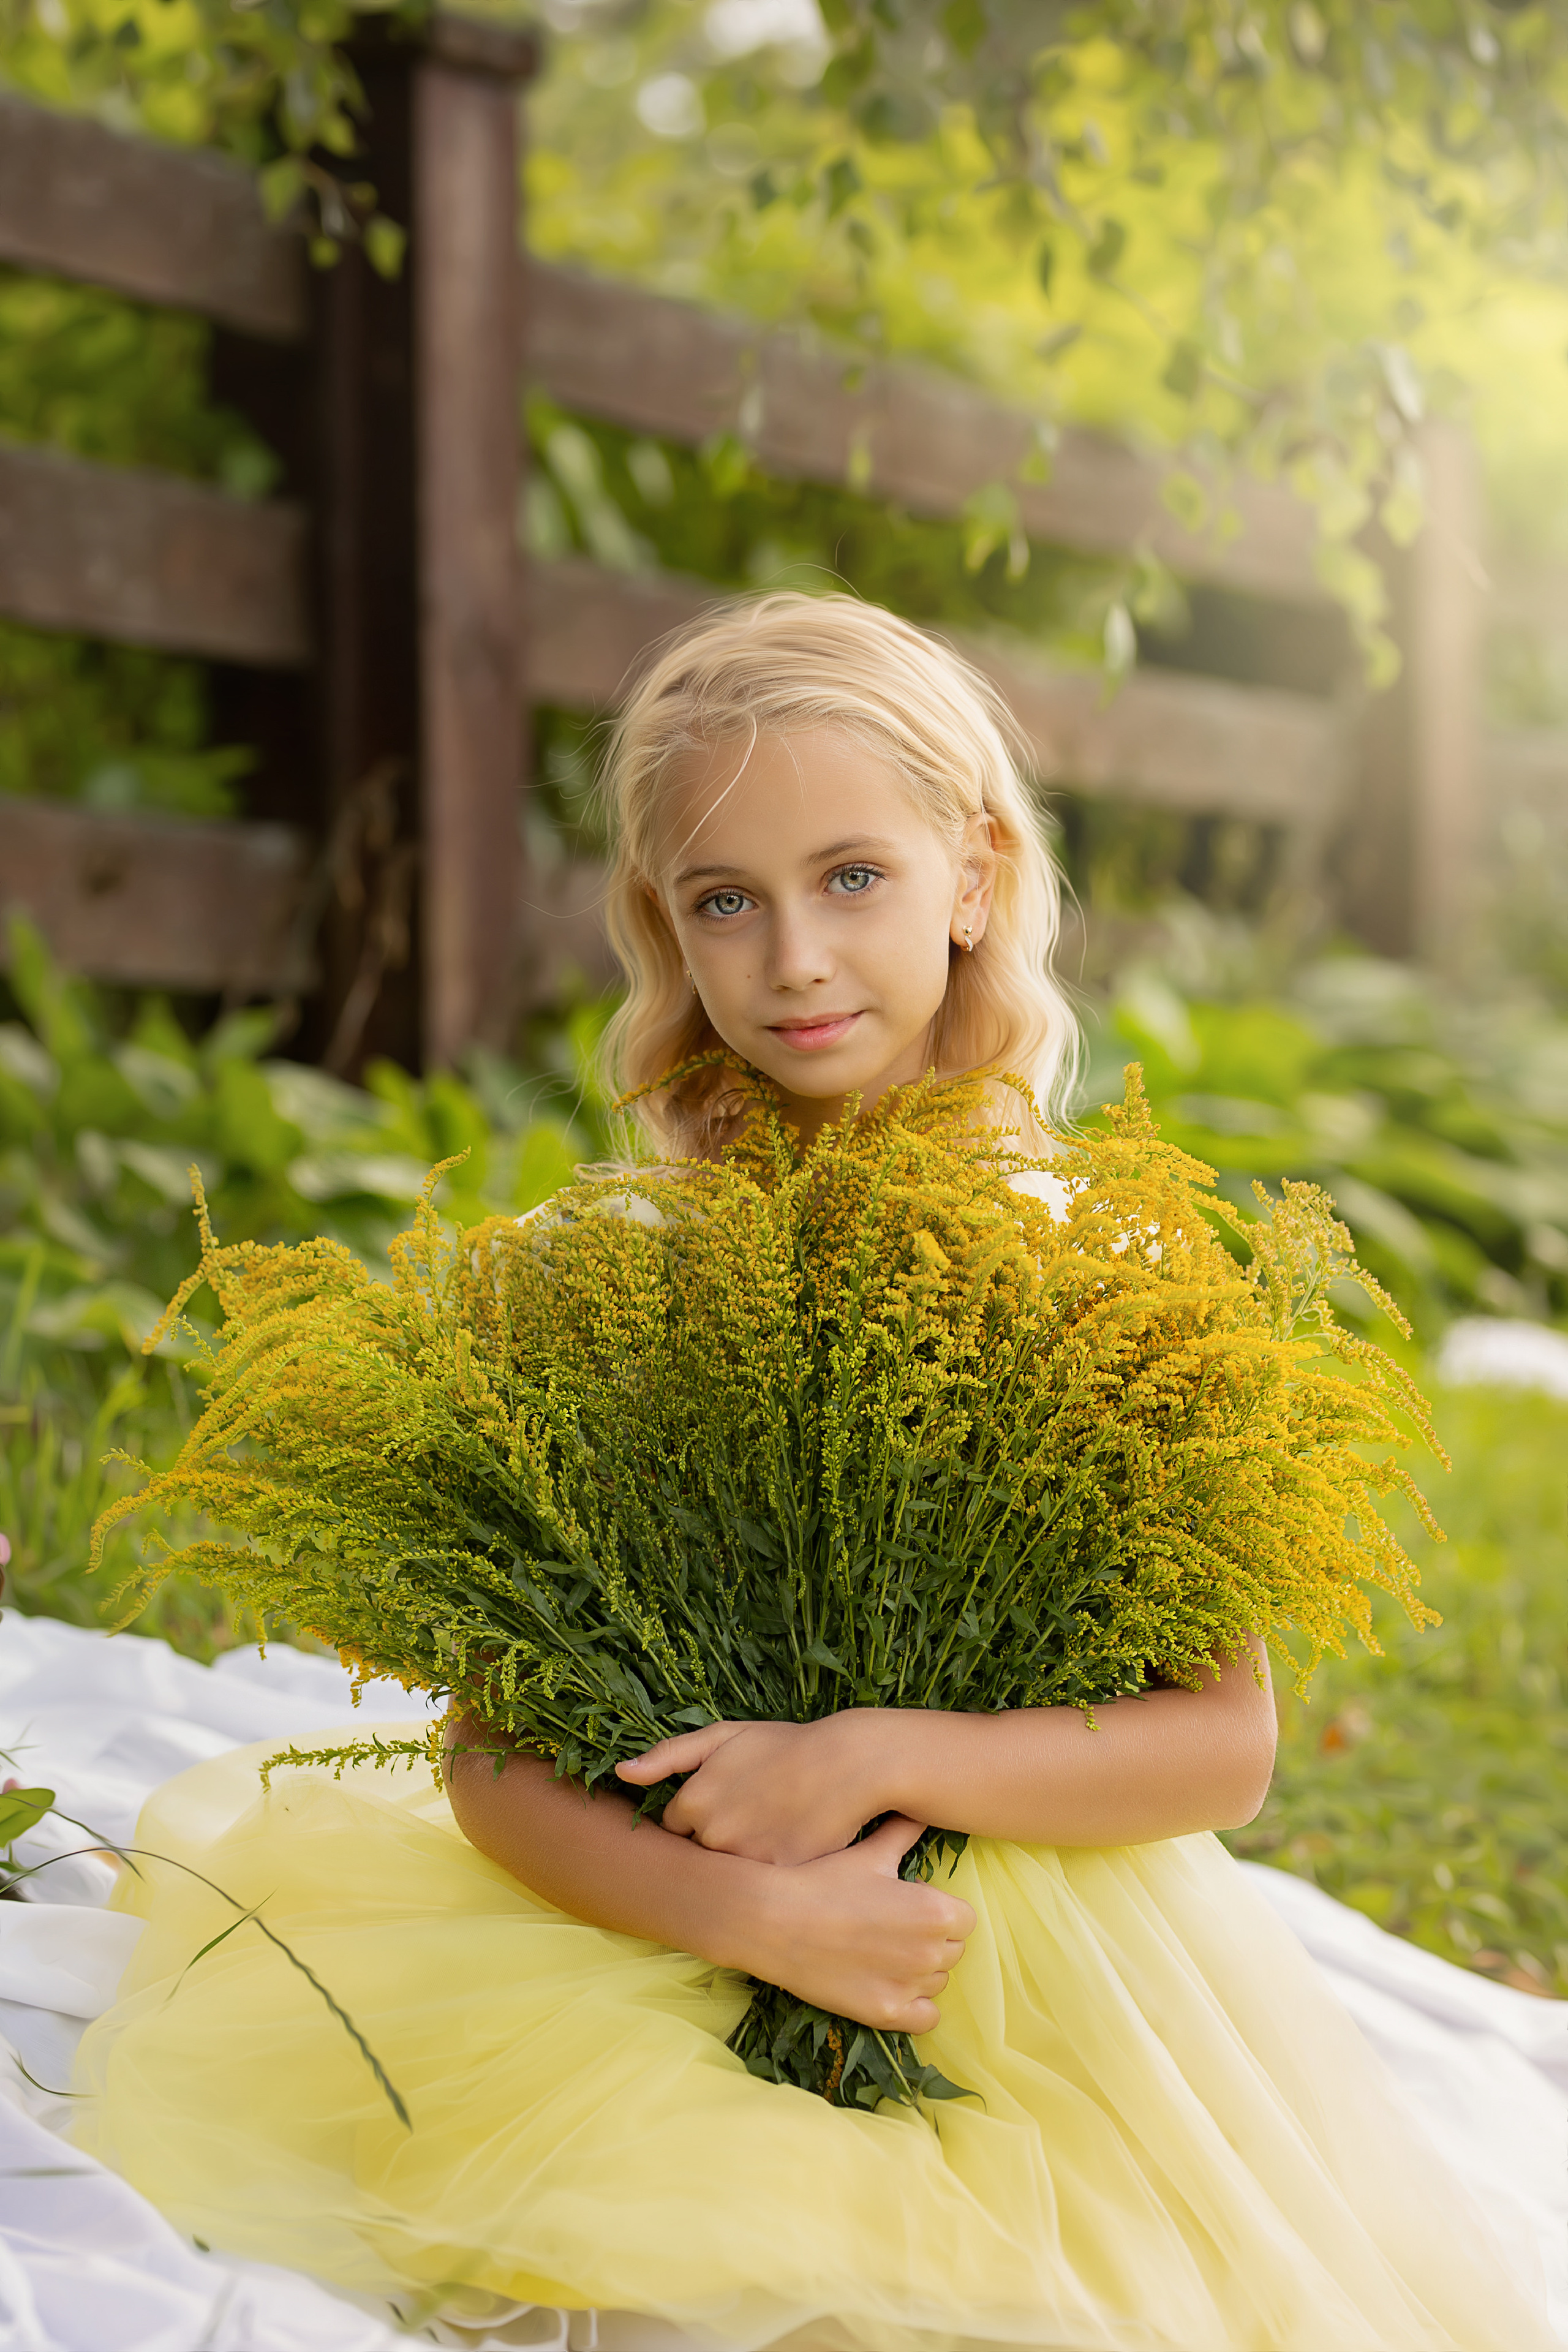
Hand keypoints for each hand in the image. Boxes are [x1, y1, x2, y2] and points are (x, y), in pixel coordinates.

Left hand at [617, 1716, 882, 1863]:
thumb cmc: (783, 1746)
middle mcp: (711, 1836)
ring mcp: (742, 1860)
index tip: (725, 1802)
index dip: (699, 1813)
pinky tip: (788, 1843)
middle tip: (750, 1814)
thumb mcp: (722, 1737)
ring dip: (740, 1856)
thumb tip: (620, 1772)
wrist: (847, 1764)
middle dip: (716, 1837)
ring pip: (726, 1870)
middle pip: (698, 1851)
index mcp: (693, 1802)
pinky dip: (768, 1868)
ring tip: (772, 1827)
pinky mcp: (774, 1877)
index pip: (675, 1825)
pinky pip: (759, 1884)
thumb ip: (667, 1756)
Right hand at [746, 1814, 974, 2033]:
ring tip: (882, 1950)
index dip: (938, 1908)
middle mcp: (930, 1952)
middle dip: (930, 1937)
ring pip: (937, 1981)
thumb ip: (906, 1831)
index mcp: (935, 1910)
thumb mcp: (870, 1850)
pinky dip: (915, 2005)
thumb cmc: (823, 1879)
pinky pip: (926, 2018)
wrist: (773, 1920)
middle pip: (953, 1950)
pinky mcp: (885, 2013)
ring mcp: (908, 1987)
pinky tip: (888, 1984)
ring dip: (920, 1969)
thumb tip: (924, 1806)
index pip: (965, 1918)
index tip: (907, 1901)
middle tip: (890, 1924)